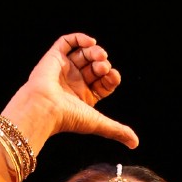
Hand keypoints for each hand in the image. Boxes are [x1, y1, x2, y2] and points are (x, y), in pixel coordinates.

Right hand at [11, 33, 138, 149]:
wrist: (45, 108)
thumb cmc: (69, 118)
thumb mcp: (99, 123)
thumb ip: (117, 131)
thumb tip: (135, 143)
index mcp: (83, 97)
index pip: (103, 83)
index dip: (111, 77)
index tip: (113, 76)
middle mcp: (74, 83)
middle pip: (94, 67)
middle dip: (102, 64)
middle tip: (103, 67)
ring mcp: (63, 69)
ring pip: (83, 54)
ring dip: (94, 52)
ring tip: (98, 55)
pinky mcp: (53, 58)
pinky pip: (66, 42)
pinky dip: (79, 38)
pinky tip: (90, 42)